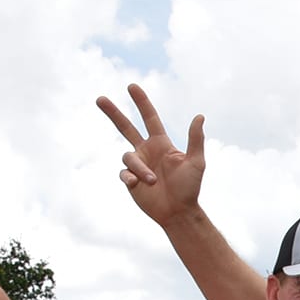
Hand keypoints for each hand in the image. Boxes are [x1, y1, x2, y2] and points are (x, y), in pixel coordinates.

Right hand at [96, 83, 205, 224]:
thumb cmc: (190, 188)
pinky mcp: (130, 180)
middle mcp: (147, 151)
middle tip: (99, 99)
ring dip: (140, 168)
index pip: (150, 118)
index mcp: (161, 144)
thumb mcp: (196, 162)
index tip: (131, 86)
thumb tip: (200, 116)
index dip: (142, 102)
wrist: (179, 213)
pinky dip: (130, 177)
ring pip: (128, 157)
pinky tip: (137, 184)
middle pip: (126, 127)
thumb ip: (196, 140)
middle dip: (113, 113)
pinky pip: (124, 173)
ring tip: (153, 181)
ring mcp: (137, 165)